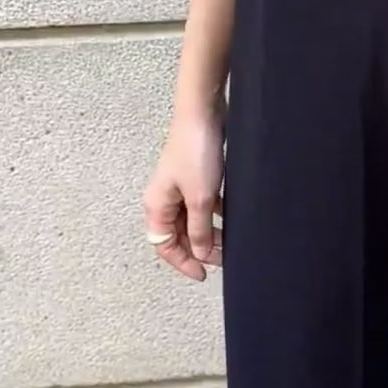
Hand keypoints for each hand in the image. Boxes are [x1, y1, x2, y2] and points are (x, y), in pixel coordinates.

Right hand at [143, 106, 225, 281]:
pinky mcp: (194, 176)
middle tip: (222, 258)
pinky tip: (230, 218)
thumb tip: (200, 253)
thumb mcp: (200, 198)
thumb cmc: (196, 153)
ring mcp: (179, 187)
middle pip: (178, 235)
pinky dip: (214, 215)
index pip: (164, 246)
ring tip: (229, 241)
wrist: (204, 114)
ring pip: (192, 220)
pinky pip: (201, 204)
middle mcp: (164, 198)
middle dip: (199, 249)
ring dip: (208, 233)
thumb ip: (199, 230)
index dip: (183, 262)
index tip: (204, 273)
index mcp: (156, 206)